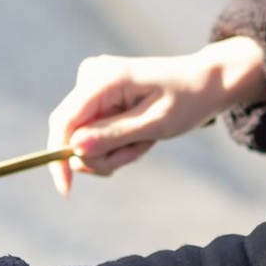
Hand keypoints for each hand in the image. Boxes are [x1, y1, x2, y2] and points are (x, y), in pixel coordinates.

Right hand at [48, 37, 265, 194]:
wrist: (206, 82)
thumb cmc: (187, 99)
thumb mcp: (155, 124)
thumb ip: (114, 135)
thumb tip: (74, 148)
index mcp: (104, 78)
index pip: (64, 122)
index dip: (59, 157)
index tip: (67, 190)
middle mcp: (91, 76)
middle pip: (73, 134)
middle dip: (104, 154)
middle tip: (140, 150)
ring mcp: (93, 83)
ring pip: (85, 137)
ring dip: (115, 150)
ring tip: (145, 140)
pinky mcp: (98, 94)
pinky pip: (94, 131)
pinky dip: (117, 142)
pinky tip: (140, 135)